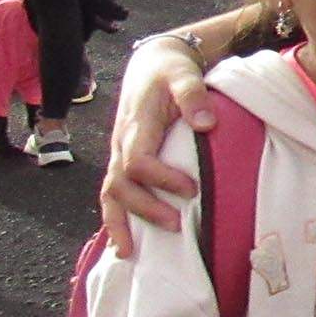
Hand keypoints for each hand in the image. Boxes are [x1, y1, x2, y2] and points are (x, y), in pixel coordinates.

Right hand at [97, 38, 213, 255]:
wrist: (151, 63)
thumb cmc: (169, 71)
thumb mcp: (183, 73)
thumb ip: (193, 95)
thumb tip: (206, 124)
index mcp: (136, 126)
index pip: (138, 161)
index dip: (161, 179)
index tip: (191, 189)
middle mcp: (121, 144)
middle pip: (119, 185)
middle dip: (143, 209)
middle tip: (176, 226)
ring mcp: (119, 154)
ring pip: (109, 194)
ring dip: (118, 223)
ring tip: (130, 253)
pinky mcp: (123, 160)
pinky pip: (113, 193)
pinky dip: (116, 218)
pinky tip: (123, 241)